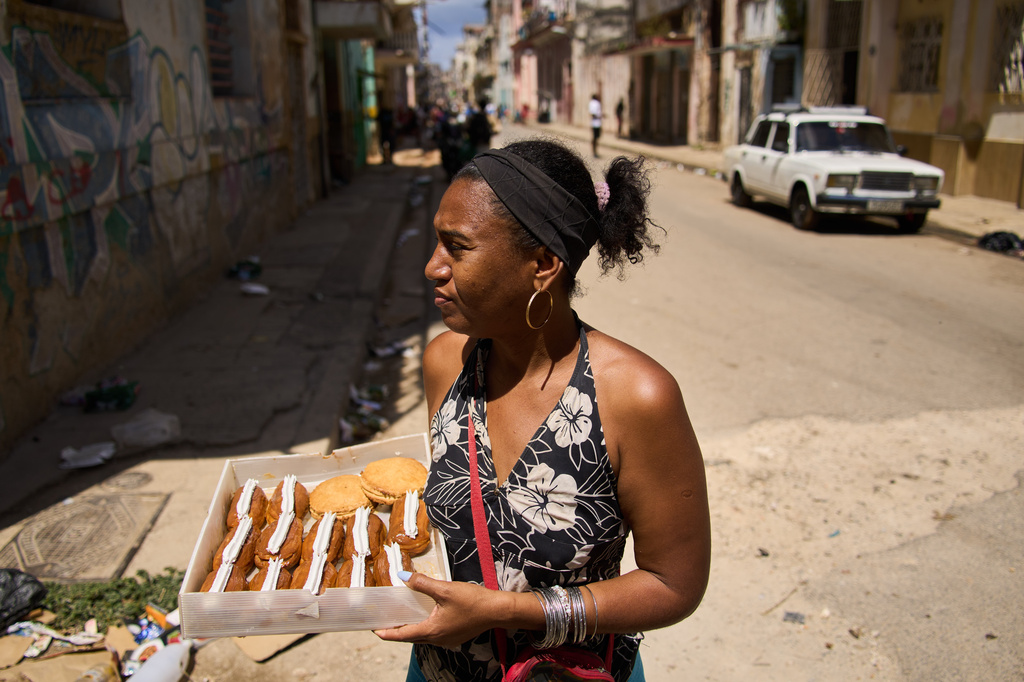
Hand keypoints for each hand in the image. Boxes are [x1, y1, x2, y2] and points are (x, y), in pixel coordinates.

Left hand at [374, 573, 505, 647]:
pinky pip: (433, 634)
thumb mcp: (445, 589)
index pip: (402, 635)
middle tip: (385, 622)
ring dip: (411, 629)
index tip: (374, 630)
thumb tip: (403, 577)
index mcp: (431, 631)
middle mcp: (437, 639)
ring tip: (402, 619)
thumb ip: (422, 583)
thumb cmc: (472, 601)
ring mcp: (447, 640)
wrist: (497, 610)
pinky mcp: (455, 636)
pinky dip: (424, 627)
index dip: (386, 633)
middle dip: (396, 631)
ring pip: (422, 637)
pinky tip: (426, 616)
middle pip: (411, 638)